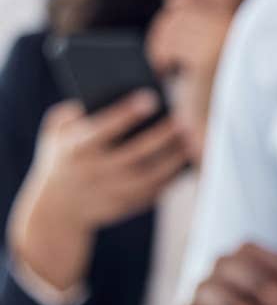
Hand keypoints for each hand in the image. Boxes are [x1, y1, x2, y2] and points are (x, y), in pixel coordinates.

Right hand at [6, 94, 186, 290]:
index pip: (104, 128)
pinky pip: (158, 189)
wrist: (58, 210)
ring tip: (194, 137)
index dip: (127, 113)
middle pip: (137, 151)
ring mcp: (114, 191)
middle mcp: (96, 171)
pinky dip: (175, 174)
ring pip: (152, 173)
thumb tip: (103, 93)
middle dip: (163, 134)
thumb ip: (71, 113)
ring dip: (176, 156)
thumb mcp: (54, 134)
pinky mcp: (129, 204)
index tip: (151, 97)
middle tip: (186, 117)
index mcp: (78, 149)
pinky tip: (189, 158)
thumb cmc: (62, 159)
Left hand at [146, 0, 235, 160]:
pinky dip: (159, 58)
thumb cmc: (214, 90)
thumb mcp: (206, 46)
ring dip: (162, 45)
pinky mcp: (208, 54)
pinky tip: (170, 73)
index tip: (180, 23)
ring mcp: (228, 38)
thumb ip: (197, 16)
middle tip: (172, 58)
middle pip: (184, 4)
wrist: (224, 132)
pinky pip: (167, 42)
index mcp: (250, 19)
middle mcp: (245, 24)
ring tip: (172, 67)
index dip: (183, 3)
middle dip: (168, 29)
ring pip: (172, 22)